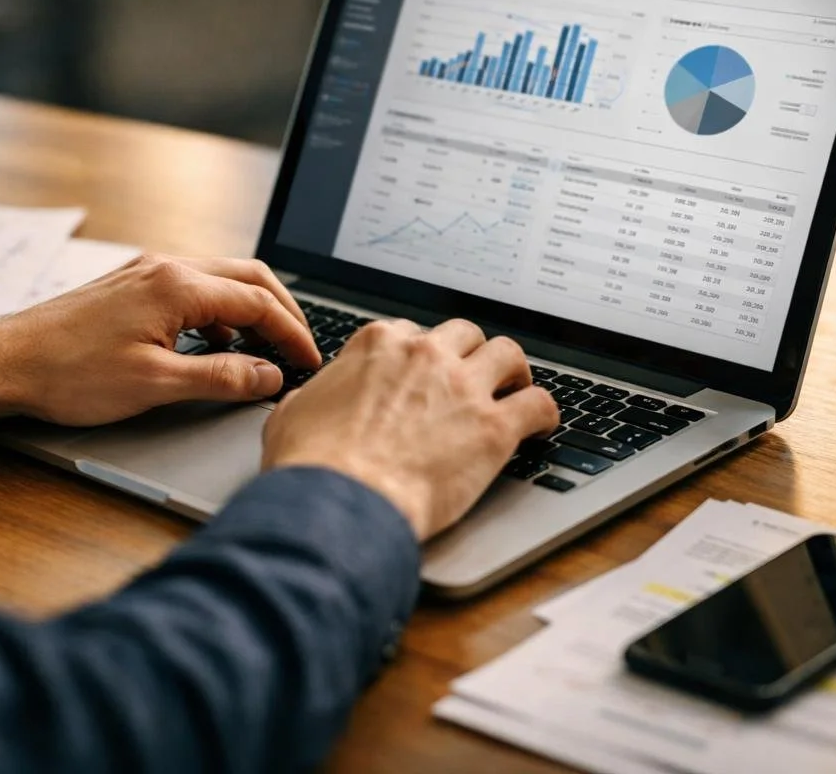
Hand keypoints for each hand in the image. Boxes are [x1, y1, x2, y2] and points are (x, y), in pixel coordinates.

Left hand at [0, 254, 320, 425]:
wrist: (6, 362)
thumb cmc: (70, 374)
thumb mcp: (155, 384)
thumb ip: (221, 377)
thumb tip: (269, 376)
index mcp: (177, 285)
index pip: (258, 301)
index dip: (292, 333)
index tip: (309, 362)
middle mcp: (166, 266)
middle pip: (248, 277)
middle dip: (282, 312)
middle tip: (300, 348)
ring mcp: (147, 272)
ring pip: (221, 279)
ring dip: (250, 310)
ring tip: (264, 351)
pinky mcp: (132, 285)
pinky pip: (193, 288)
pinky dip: (218, 313)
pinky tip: (214, 346)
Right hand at [261, 319, 558, 540]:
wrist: (340, 501)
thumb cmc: (311, 465)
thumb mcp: (290, 415)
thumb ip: (312, 397)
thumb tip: (307, 402)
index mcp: (377, 345)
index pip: (412, 333)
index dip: (420, 357)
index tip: (422, 376)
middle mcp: (425, 355)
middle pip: (464, 334)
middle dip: (469, 355)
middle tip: (470, 379)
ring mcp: (463, 387)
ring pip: (508, 353)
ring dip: (513, 371)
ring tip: (514, 390)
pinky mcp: (493, 427)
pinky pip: (539, 403)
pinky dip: (545, 412)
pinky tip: (542, 425)